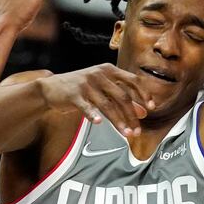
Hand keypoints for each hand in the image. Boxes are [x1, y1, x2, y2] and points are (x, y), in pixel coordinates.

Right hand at [38, 63, 154, 136]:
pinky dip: (93, 115)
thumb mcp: (102, 89)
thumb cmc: (80, 88)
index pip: (133, 80)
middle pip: (122, 96)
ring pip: (107, 104)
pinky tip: (99, 123)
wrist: (51, 88)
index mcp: (109, 70)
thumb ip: (122, 98)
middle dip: (132, 116)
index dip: (144, 94)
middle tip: (137, 131)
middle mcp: (99, 74)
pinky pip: (86, 106)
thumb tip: (143, 111)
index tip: (151, 108)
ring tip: (125, 133)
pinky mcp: (73, 94)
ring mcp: (86, 83)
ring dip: (118, 121)